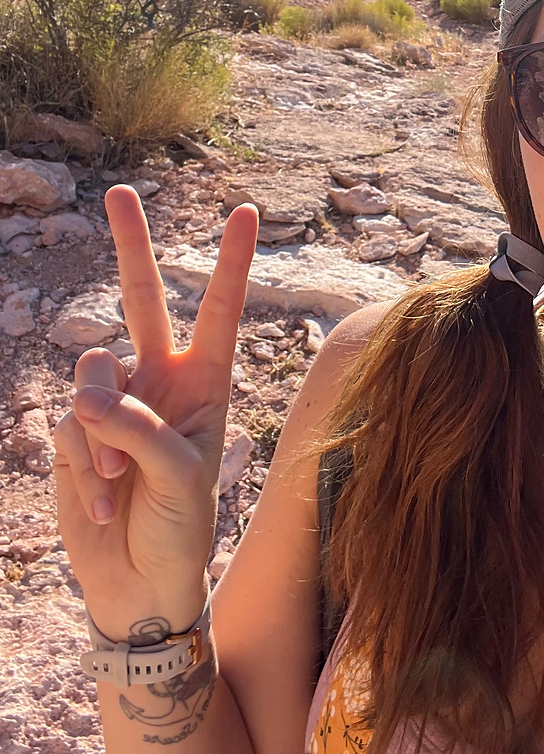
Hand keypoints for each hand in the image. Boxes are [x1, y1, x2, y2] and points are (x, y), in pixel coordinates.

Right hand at [53, 185, 257, 641]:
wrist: (139, 583)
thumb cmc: (183, 529)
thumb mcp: (180, 478)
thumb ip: (137, 428)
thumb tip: (87, 393)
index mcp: (207, 381)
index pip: (219, 310)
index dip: (230, 262)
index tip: (244, 211)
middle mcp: (161, 378)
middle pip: (140, 299)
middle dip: (131, 245)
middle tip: (120, 191)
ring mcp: (115, 401)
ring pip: (91, 373)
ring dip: (100, 431)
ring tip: (118, 480)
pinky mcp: (76, 431)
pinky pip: (67, 423)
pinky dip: (81, 464)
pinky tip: (100, 500)